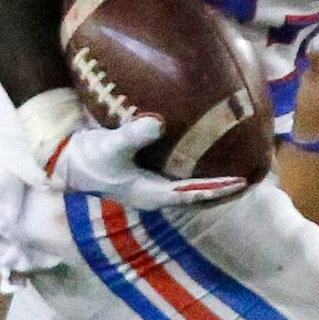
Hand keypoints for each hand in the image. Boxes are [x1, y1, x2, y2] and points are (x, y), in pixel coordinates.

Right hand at [48, 114, 246, 210]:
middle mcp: (155, 194)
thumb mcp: (110, 145)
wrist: (66, 161)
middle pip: (198, 197)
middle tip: (252, 179)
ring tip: (237, 171)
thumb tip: (158, 122)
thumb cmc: (88, 157)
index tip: (241, 182)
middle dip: (223, 190)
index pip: (193, 195)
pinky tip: (207, 157)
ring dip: (213, 183)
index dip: (218, 189)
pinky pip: (180, 177)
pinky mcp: (147, 175)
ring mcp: (151, 186)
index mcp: (151, 194)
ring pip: (191, 189)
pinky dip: (197, 171)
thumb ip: (133, 136)